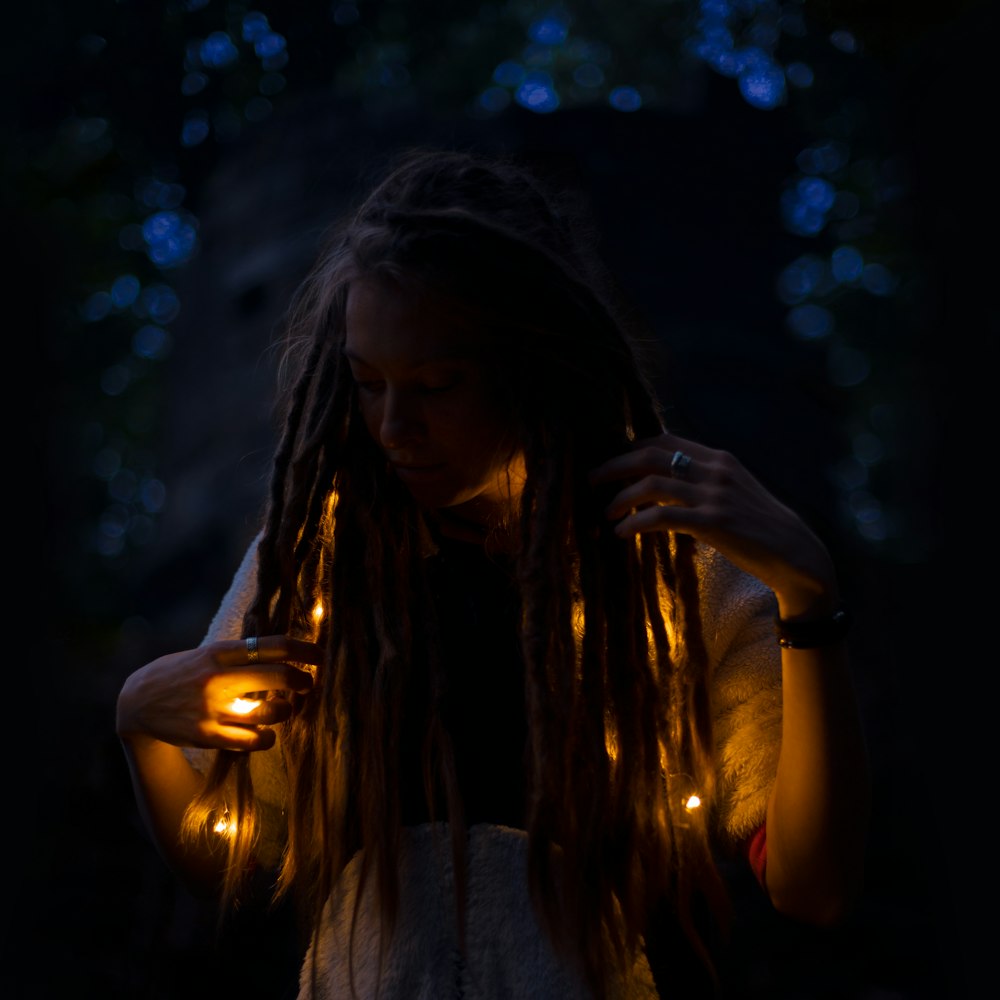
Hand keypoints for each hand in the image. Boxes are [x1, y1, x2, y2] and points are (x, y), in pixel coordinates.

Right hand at [116, 635, 318, 752]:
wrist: (137, 703)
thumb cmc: (182, 673)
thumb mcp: (207, 654)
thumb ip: (241, 655)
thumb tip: (289, 654)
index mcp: (220, 651)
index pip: (274, 646)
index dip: (305, 650)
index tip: (321, 655)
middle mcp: (217, 678)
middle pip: (279, 677)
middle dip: (303, 681)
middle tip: (308, 685)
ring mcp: (213, 709)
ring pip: (271, 713)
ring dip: (285, 712)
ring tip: (282, 710)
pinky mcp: (208, 736)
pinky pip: (254, 741)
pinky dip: (267, 737)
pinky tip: (264, 732)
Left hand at [589, 432, 838, 618]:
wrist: (797, 554)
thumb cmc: (761, 528)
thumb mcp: (735, 492)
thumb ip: (705, 482)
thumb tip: (668, 484)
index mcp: (720, 459)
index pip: (665, 441)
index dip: (632, 448)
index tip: (613, 462)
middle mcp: (715, 470)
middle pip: (650, 455)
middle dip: (614, 466)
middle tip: (592, 479)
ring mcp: (714, 495)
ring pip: (651, 484)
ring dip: (620, 497)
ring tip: (606, 513)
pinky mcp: (713, 523)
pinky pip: (661, 516)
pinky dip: (634, 522)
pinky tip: (621, 532)